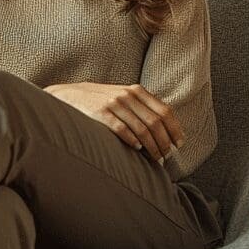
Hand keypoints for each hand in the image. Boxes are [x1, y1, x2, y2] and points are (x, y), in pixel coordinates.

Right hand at [44, 82, 184, 163]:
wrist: (69, 95)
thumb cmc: (100, 100)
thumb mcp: (122, 96)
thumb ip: (141, 106)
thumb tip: (166, 127)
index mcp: (136, 91)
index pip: (164, 111)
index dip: (174, 129)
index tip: (179, 143)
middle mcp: (127, 95)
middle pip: (155, 122)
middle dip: (164, 142)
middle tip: (166, 155)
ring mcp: (114, 104)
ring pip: (142, 129)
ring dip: (152, 147)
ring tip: (155, 158)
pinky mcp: (101, 114)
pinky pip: (122, 130)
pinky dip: (133, 141)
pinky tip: (137, 148)